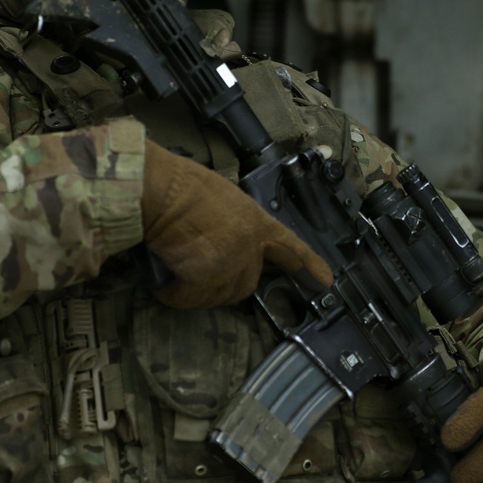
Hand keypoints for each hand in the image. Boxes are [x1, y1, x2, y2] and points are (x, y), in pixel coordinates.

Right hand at [141, 141, 331, 307]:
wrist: (157, 188)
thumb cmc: (179, 184)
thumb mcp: (219, 198)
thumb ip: (230, 223)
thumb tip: (218, 242)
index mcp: (255, 220)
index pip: (288, 246)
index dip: (306, 264)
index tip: (324, 280)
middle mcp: (249, 245)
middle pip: (245, 283)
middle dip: (222, 282)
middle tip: (195, 271)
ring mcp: (229, 264)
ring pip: (217, 295)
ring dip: (195, 289)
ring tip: (173, 268)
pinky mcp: (205, 279)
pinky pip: (187, 297)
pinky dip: (173, 293)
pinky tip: (162, 280)